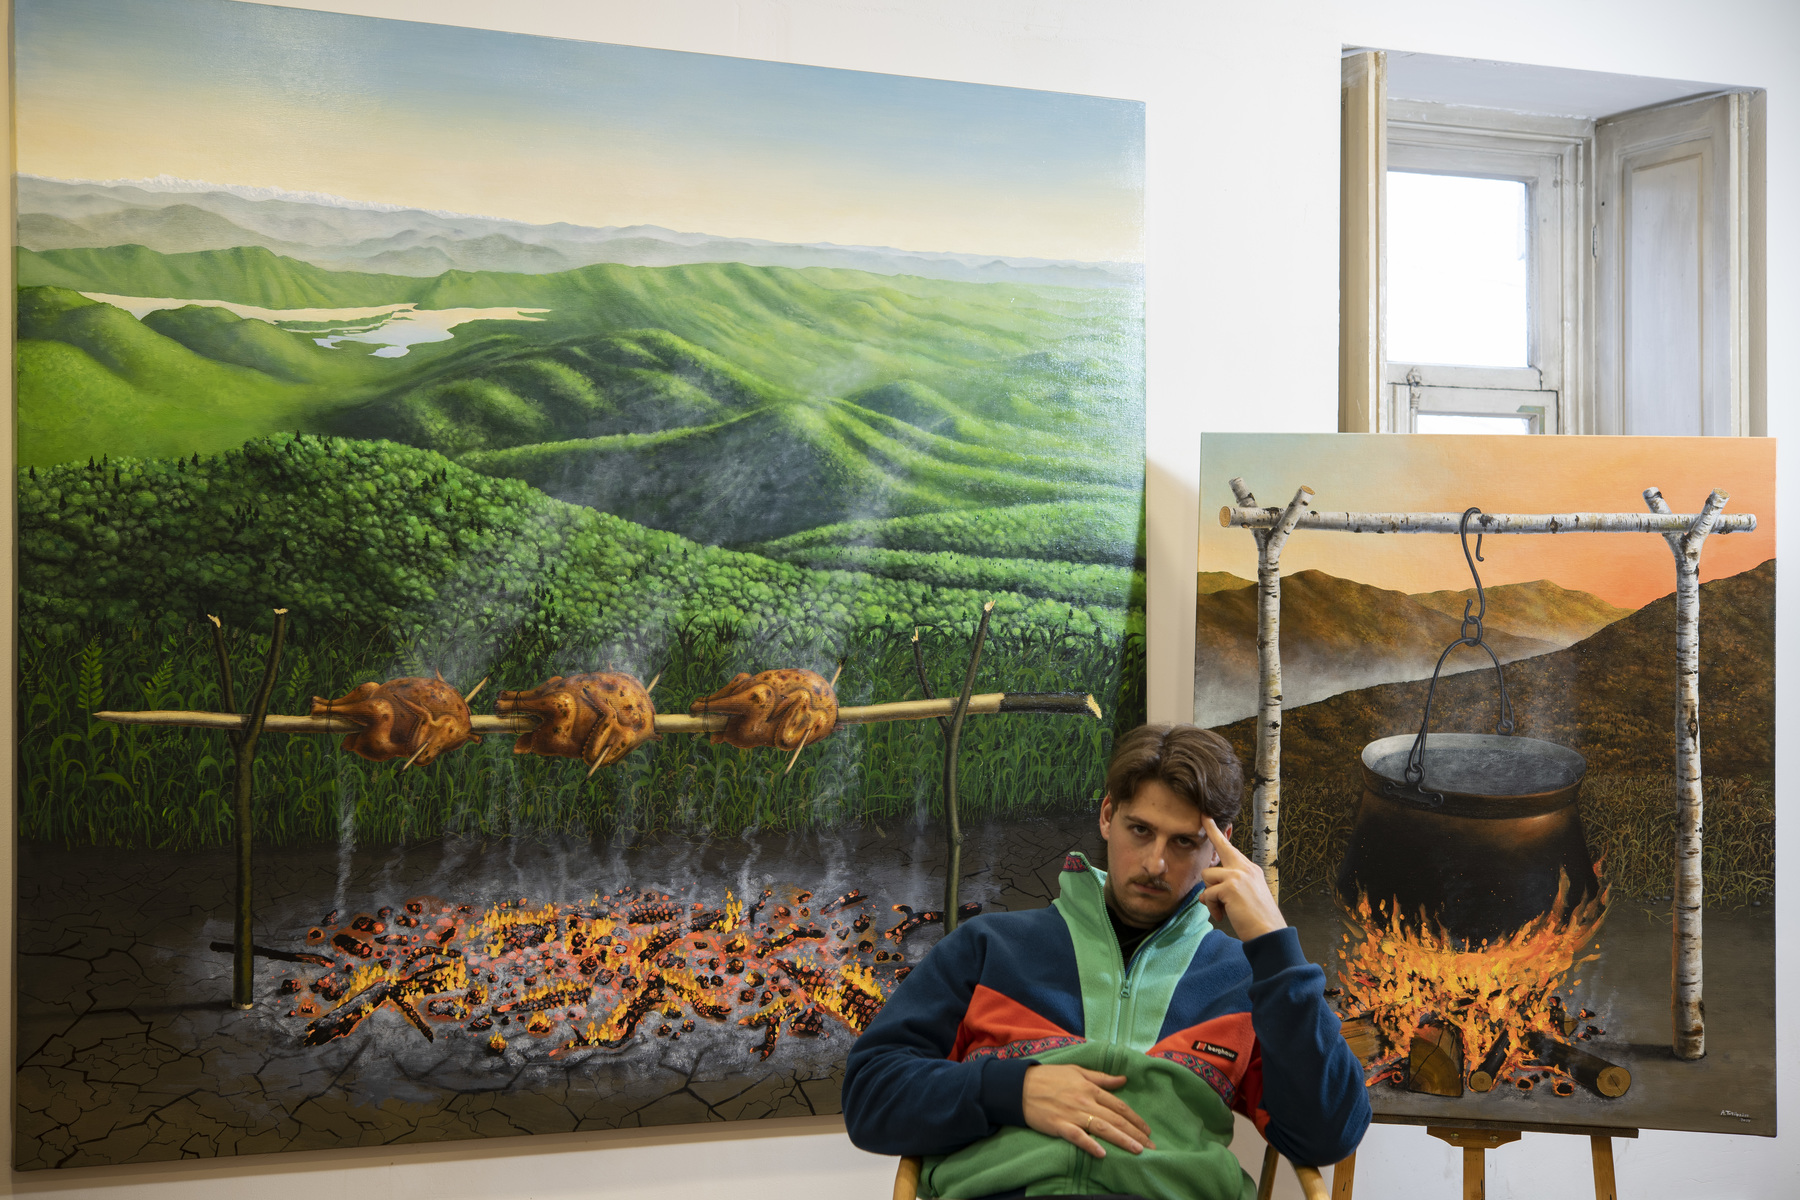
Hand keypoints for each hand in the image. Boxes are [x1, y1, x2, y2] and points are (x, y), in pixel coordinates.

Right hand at [1021, 1063, 1154, 1157]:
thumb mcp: (1077, 1071)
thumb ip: (1101, 1078)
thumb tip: (1123, 1080)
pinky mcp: (1059, 1126)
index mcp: (1090, 1088)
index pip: (1118, 1105)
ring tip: (1137, 1150)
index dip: (1135, 1118)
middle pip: (1115, 1119)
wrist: (1020, 1087)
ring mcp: (1072, 1114)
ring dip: (1121, 1139)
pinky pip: (1077, 1137)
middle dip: (1135, 1133)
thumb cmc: (1050, 1077)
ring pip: (1102, 1128)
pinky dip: (1090, 1145)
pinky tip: (1103, 1153)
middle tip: (1151, 1146)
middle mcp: (1084, 1101)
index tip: (1147, 1130)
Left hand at [1199, 815, 1286, 941]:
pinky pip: (1207, 894)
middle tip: (1204, 816)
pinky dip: (1212, 907)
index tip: (1207, 817)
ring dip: (1210, 895)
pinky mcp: (1230, 887)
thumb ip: (1227, 888)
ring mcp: (1238, 876)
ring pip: (1207, 876)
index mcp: (1250, 870)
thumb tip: (1204, 894)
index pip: (1231, 848)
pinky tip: (1222, 916)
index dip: (1218, 833)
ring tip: (1222, 908)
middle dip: (1212, 833)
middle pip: (1221, 848)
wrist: (1269, 933)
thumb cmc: (1257, 919)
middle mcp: (1245, 868)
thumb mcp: (1245, 897)